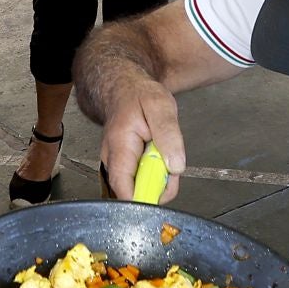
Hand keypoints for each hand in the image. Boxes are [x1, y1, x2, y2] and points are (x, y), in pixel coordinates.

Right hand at [97, 62, 186, 202]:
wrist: (124, 88)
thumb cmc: (139, 96)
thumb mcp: (161, 107)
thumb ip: (169, 136)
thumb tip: (175, 167)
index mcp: (120, 146)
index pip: (124, 190)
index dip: (146, 199)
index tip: (164, 190)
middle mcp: (112, 160)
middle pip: (135, 193)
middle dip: (159, 186)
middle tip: (170, 164)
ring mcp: (115, 165)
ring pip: (139, 188)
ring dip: (158, 179)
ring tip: (163, 154)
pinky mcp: (122, 166)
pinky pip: (140, 181)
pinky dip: (154, 173)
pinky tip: (157, 157)